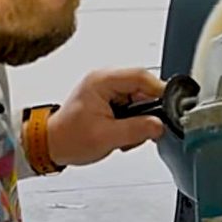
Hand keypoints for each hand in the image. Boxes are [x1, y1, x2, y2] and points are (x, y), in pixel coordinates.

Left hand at [47, 68, 165, 165]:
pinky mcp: (109, 100)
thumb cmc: (68, 138)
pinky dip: (133, 121)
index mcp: (102, 81)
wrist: (51, 145)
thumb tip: (160, 126)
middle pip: (143, 88)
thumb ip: (137, 130)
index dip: (159, 91)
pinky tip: (123, 134)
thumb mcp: (107, 137)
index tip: (170, 107)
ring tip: (126, 136)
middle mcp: (105, 80)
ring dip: (140, 119)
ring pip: (140, 99)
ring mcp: (107, 90)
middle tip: (147, 129)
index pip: (141, 76)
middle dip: (148, 111)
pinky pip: (132, 106)